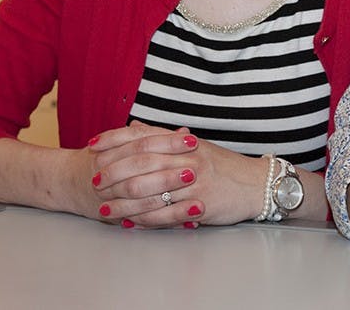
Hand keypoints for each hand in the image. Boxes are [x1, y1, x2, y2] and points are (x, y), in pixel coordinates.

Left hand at [88, 121, 267, 227]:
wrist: (257, 184)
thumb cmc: (224, 166)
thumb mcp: (194, 146)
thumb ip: (162, 137)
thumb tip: (135, 125)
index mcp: (183, 142)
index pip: (143, 136)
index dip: (115, 139)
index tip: (93, 145)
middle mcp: (187, 158)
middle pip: (141, 162)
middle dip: (113, 172)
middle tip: (93, 181)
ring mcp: (194, 181)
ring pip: (149, 191)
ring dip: (123, 202)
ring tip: (104, 209)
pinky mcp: (200, 204)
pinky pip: (166, 213)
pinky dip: (144, 219)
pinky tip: (130, 223)